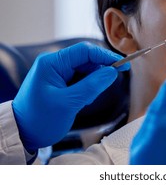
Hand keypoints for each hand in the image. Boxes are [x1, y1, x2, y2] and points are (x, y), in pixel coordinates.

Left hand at [12, 42, 129, 151]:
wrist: (22, 134)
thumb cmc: (39, 119)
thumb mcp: (68, 103)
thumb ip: (92, 86)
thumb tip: (112, 72)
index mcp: (52, 63)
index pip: (84, 51)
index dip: (106, 56)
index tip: (123, 65)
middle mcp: (54, 64)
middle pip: (86, 60)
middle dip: (99, 72)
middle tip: (110, 84)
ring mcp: (57, 73)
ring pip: (85, 71)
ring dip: (92, 83)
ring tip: (86, 100)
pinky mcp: (60, 82)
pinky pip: (80, 80)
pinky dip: (87, 89)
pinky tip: (82, 101)